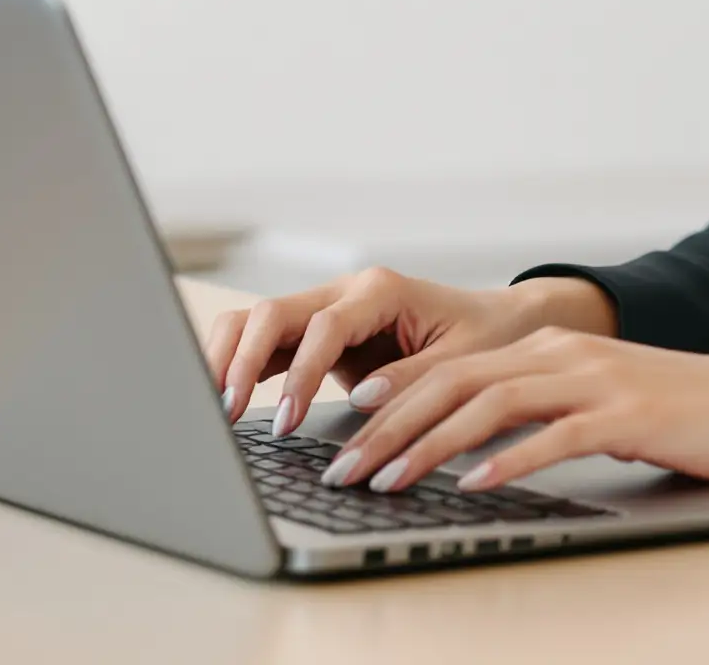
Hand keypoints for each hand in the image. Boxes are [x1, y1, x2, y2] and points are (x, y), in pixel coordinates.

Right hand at [203, 268, 616, 438]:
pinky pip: (264, 342)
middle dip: (241, 360)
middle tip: (224, 411)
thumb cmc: (484, 336)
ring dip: (227, 358)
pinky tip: (223, 402)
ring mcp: (325, 309)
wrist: (496, 321)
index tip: (285, 418)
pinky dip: (238, 366)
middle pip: (271, 311)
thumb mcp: (462, 361)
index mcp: (380, 290)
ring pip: (255, 320)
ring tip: (212, 409)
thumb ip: (412, 378)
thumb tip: (361, 399)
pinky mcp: (315, 335)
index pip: (322, 325)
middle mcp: (344, 292)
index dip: (299, 371)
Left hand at [312, 330, 708, 496]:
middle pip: (452, 381)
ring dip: (428, 444)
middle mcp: (561, 354)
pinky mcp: (626, 414)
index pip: (449, 368)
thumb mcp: (597, 405)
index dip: (389, 394)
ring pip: (488, 404)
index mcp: (548, 350)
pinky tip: (472, 486)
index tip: (340, 424)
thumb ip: (539, 415)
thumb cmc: (679, 414)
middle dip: (387, 424)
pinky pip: (553, 436)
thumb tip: (473, 451)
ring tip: (385, 479)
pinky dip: (507, 460)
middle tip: (340, 465)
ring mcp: (594, 380)